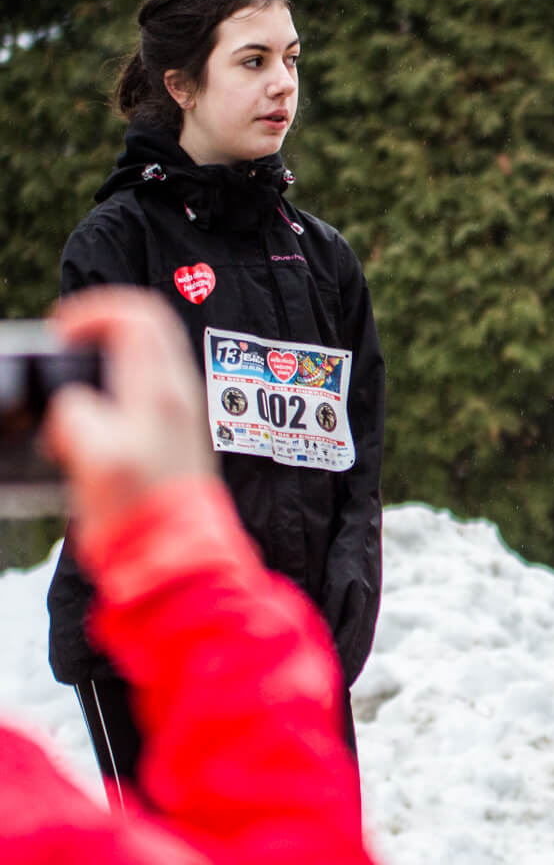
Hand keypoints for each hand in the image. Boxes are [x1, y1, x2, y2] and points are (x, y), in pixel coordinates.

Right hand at [42, 288, 214, 532]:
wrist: (177, 557)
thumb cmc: (141, 511)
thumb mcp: (94, 458)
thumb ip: (76, 417)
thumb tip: (73, 406)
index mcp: (160, 390)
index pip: (140, 315)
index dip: (95, 310)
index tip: (61, 331)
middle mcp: (178, 395)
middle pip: (146, 331)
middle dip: (99, 329)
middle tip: (62, 348)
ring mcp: (179, 415)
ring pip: (144, 361)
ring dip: (103, 362)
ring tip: (68, 389)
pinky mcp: (173, 437)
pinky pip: (142, 392)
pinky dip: (111, 391)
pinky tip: (86, 424)